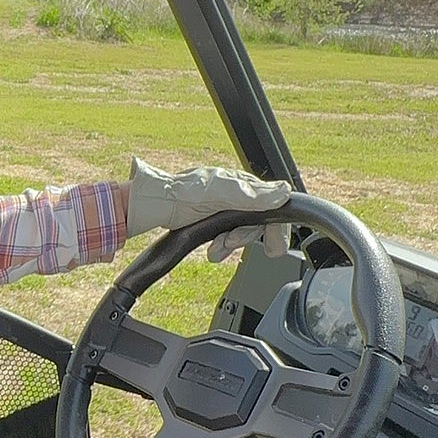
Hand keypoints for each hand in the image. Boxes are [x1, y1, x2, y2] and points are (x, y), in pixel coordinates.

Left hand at [124, 156, 290, 260]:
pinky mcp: (211, 220)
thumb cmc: (183, 193)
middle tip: (238, 247)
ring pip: (241, 231)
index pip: (272, 204)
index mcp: (241, 184)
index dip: (276, 226)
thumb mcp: (220, 194)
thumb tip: (283, 192)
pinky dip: (221, 247)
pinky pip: (225, 236)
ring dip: (232, 244)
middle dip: (248, 238)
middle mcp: (235, 194)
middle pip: (257, 221)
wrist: (153, 204)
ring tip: (218, 250)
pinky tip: (213, 252)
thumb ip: (251, 196)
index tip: (276, 246)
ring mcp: (223, 207)